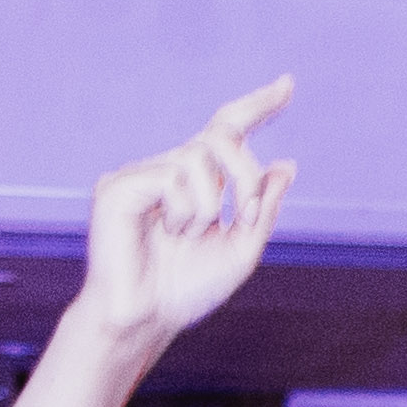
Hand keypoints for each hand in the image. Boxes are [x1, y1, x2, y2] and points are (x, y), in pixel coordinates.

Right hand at [72, 79, 296, 346]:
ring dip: (210, 206)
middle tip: (246, 214)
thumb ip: (264, 209)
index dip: (258, 106)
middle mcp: (168, 170)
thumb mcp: (242, 250)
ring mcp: (141, 176)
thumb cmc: (186, 291)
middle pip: (222, 139)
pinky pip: (170, 176)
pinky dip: (182, 210)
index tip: (288, 85)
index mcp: (196, 182)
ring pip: (198, 159)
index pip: (227, 130)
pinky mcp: (117, 186)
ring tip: (186, 236)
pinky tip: (166, 233)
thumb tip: (286, 165)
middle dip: (246, 175)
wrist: (145, 320)